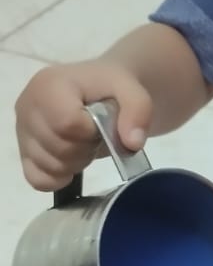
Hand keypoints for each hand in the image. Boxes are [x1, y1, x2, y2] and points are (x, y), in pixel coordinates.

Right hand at [15, 62, 152, 191]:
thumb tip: (132, 144)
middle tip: (95, 135)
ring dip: (74, 163)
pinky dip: (58, 178)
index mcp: (49, 85)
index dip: (90, 132)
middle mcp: (27, 106)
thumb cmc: (112, 90)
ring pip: (48, 167)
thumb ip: (138, 111)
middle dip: (85, 148)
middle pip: (58, 148)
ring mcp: (21, 131)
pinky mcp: (23, 152)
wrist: (100, 92)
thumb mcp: (133, 91)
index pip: (66, 124)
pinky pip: (37, 180)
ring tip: (83, 143)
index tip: (100, 123)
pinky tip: (71, 162)